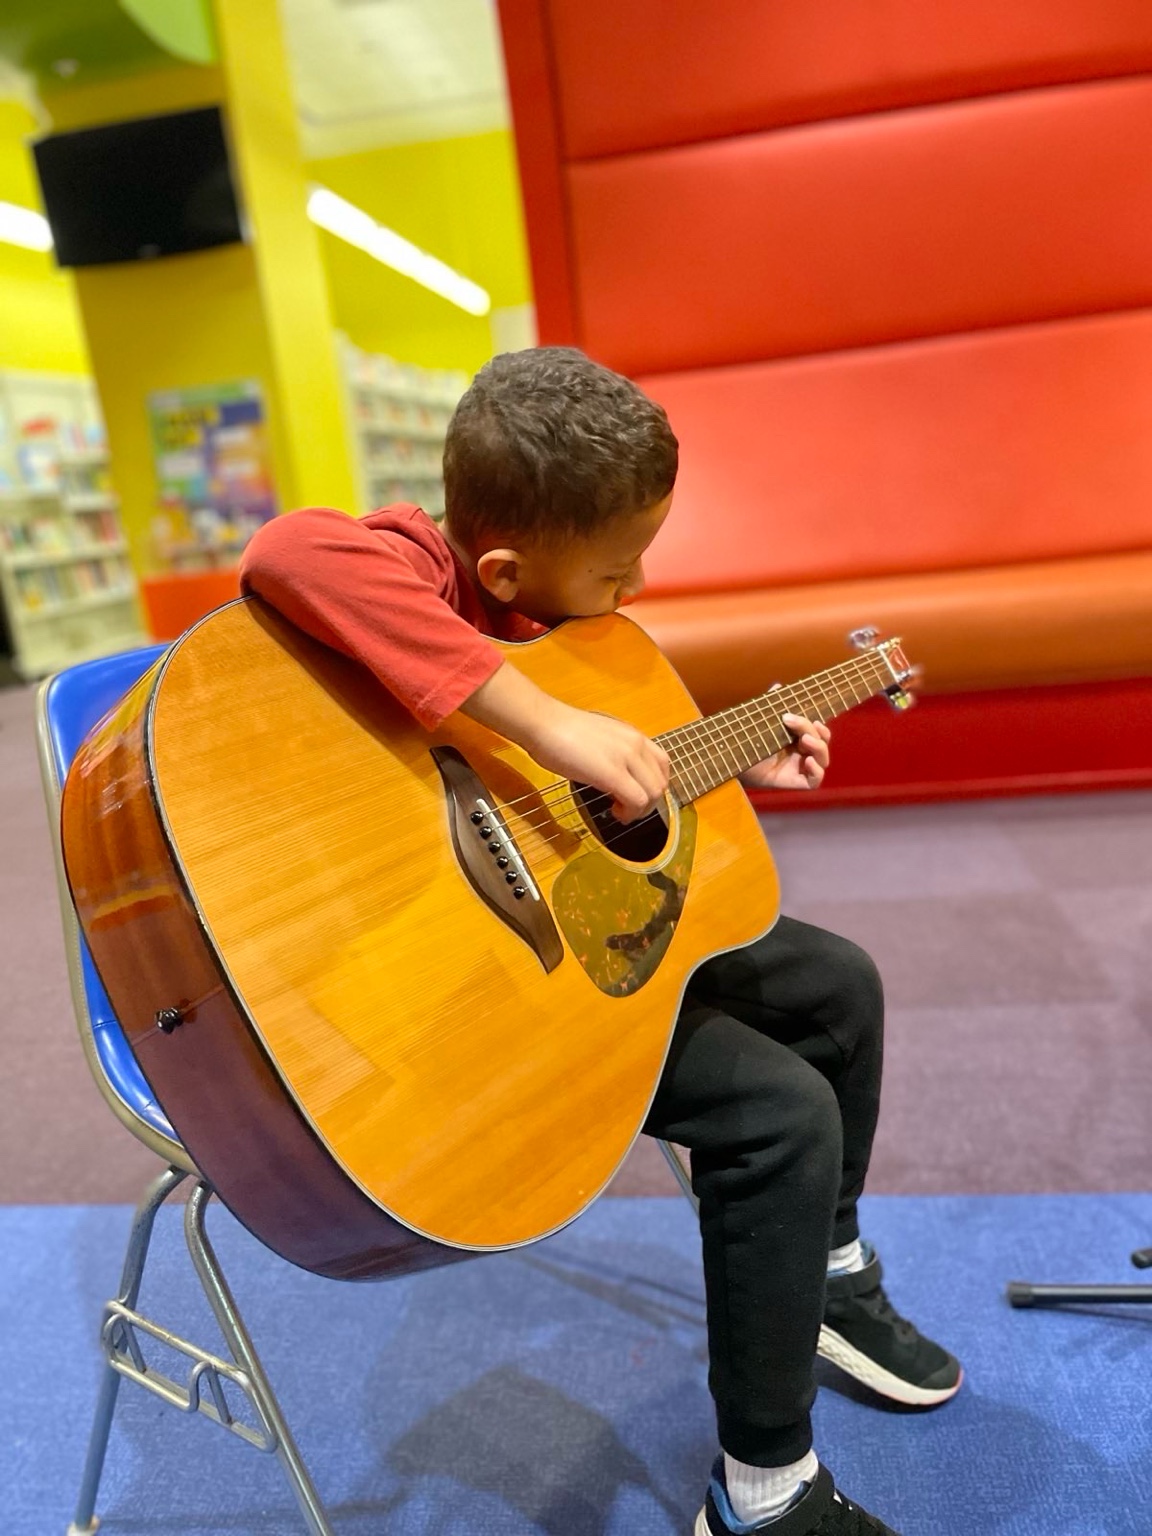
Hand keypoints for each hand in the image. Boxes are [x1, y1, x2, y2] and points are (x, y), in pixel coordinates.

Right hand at [527, 699, 670, 821]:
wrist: (544, 723)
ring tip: (620, 811)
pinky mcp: (613, 773)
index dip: (652, 786)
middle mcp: (636, 744)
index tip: (637, 796)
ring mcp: (626, 757)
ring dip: (640, 810)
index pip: (662, 765)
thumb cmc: (561, 731)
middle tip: (627, 809)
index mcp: (633, 736)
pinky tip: (614, 812)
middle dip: (648, 803)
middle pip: (660, 783)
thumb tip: (617, 775)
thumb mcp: (600, 740)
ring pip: (653, 794)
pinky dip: (630, 813)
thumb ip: (615, 754)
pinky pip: (637, 800)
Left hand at [740, 713, 830, 790]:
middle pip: (821, 743)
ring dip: (819, 748)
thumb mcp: (760, 722)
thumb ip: (770, 706)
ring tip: (804, 740)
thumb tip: (777, 686)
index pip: (818, 732)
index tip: (813, 718)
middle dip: (814, 731)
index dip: (820, 727)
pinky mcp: (795, 783)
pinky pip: (814, 781)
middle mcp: (800, 753)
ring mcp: (799, 769)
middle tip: (793, 722)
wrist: (731, 761)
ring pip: (822, 760)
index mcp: (796, 739)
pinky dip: (816, 771)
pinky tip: (807, 761)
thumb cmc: (745, 742)